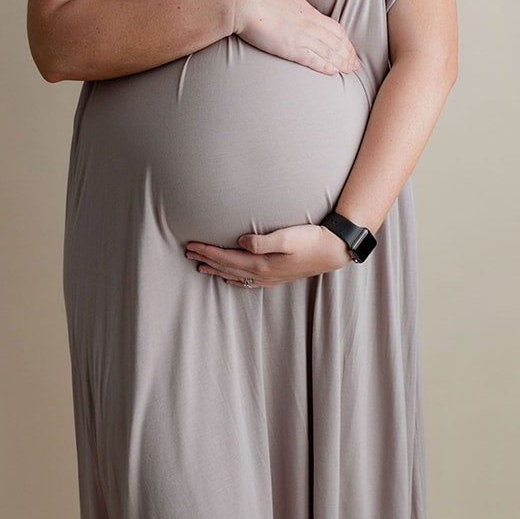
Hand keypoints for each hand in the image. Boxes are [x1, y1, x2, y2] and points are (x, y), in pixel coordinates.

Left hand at [184, 223, 352, 287]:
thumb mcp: (286, 236)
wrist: (332, 251)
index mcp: (261, 263)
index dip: (207, 251)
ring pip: (234, 274)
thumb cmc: (310, 240)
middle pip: (226, 267)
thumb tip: (239, 241)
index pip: (226, 257)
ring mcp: (269, 277)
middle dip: (206, 259)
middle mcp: (262, 273)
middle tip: (187, 253)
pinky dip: (234, 279)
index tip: (191, 245)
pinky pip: (248, 281)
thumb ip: (261, 241)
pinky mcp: (276, 277)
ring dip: (216, 270)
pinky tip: (229, 279)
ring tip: (200, 266)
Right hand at [233, 0, 359, 76]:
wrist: (247, 4)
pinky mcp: (291, 48)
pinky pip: (313, 59)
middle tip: (356, 65)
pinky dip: (325, 66)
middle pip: (336, 41)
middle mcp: (310, 25)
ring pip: (328, 52)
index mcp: (310, 12)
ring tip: (349, 70)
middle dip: (348, 54)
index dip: (346, 41)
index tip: (351, 49)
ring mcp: (302, 37)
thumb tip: (307, 12)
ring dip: (341, 62)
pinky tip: (333, 72)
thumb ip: (301, 8)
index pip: (335, 28)